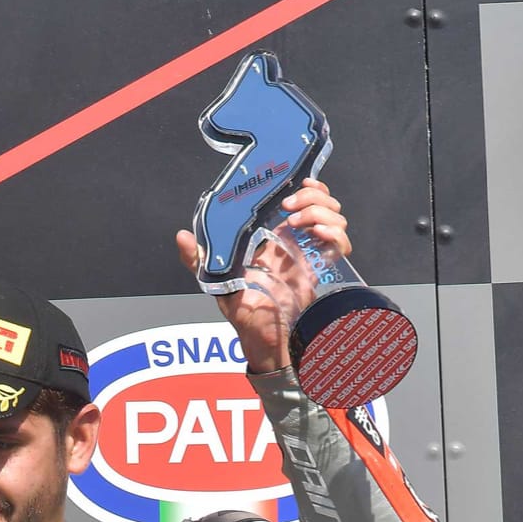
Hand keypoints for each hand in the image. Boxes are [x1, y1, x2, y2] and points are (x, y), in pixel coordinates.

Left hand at [175, 180, 350, 374]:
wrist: (263, 338)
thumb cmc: (242, 311)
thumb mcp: (216, 280)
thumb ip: (199, 258)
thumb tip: (181, 236)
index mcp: (274, 236)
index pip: (299, 198)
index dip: (304, 186)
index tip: (296, 183)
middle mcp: (296, 241)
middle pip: (321, 201)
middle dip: (311, 196)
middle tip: (289, 207)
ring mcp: (312, 253)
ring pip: (334, 216)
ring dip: (321, 211)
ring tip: (299, 222)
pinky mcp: (323, 270)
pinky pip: (341, 243)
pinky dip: (335, 233)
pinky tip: (319, 234)